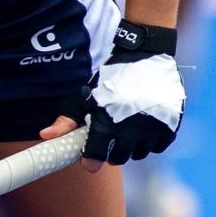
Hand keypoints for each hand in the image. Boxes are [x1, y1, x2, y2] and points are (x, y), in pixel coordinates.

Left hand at [79, 19, 184, 165]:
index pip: (95, 157)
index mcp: (107, 122)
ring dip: (131, 147)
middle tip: (110, 139)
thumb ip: (67, 119)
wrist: (146, 55)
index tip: (89, 159)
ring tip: (127, 130)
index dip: (90, 161)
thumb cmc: (112, 77)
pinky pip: (157, 147)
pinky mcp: (170, 126)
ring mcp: (152, 129)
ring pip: (138, 154)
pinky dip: (150, 142)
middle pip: (118, 159)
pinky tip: (143, 128)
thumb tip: (45, 136)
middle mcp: (131, 129)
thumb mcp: (86, 96)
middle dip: (111, 152)